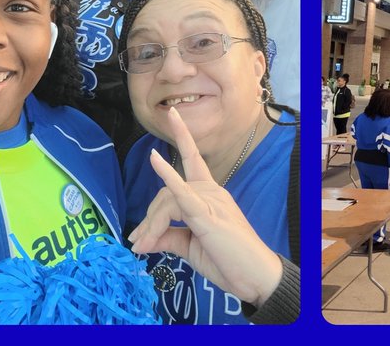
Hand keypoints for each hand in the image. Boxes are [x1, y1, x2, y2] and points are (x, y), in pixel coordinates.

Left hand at [128, 107, 282, 306]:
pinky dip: (168, 174)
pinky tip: (156, 159)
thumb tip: (144, 238)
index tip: (172, 115)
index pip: (192, 161)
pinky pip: (183, 193)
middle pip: (168, 191)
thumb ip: (169, 237)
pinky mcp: (207, 214)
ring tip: (141, 245)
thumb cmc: (226, 259)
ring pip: (168, 200)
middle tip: (137, 242)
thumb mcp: (190, 248)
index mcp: (210, 195)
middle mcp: (211, 191)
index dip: (183, 136)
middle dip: (149, 216)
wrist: (251, 275)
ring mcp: (211, 200)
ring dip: (150, 222)